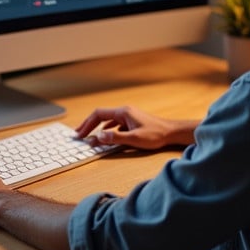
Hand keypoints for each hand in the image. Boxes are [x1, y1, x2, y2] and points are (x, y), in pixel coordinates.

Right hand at [74, 106, 195, 150]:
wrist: (172, 132)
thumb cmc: (156, 135)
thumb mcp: (134, 139)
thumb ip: (115, 138)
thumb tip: (98, 137)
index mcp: (123, 112)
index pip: (98, 114)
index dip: (87, 124)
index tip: (80, 134)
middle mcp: (124, 111)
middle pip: (100, 115)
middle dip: (88, 124)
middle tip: (78, 134)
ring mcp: (128, 115)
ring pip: (107, 119)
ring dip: (96, 127)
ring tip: (88, 135)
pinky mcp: (132, 121)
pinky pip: (114, 123)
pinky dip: (106, 128)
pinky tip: (105, 135)